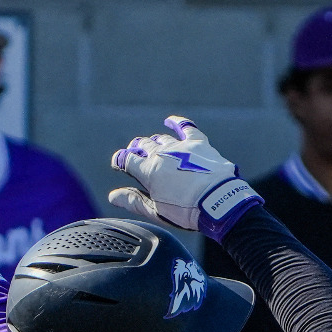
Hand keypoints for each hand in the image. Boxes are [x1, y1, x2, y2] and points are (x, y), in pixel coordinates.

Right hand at [108, 116, 261, 239]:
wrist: (218, 201)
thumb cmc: (186, 210)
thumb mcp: (156, 210)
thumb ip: (133, 201)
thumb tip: (113, 196)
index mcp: (147, 170)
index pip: (126, 159)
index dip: (120, 160)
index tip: (118, 163)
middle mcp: (161, 153)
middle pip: (142, 145)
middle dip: (136, 149)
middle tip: (135, 154)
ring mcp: (180, 147)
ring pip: (161, 138)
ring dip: (154, 142)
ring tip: (152, 146)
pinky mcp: (198, 144)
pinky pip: (186, 128)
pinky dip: (177, 123)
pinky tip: (171, 121)